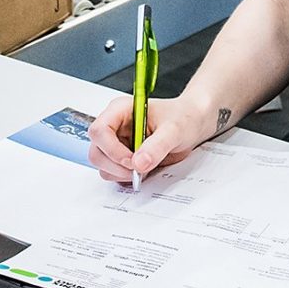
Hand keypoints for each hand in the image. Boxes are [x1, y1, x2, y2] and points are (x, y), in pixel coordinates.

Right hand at [88, 94, 214, 184]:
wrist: (191, 124)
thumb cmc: (183, 117)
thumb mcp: (174, 130)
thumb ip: (157, 146)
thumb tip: (139, 163)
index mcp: (120, 110)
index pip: (99, 130)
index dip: (112, 150)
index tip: (132, 161)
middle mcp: (114, 126)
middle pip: (96, 151)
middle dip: (116, 166)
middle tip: (139, 170)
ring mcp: (115, 142)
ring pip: (102, 165)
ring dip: (120, 173)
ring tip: (144, 168)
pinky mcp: (121, 156)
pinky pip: (113, 172)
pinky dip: (125, 177)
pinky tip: (143, 170)